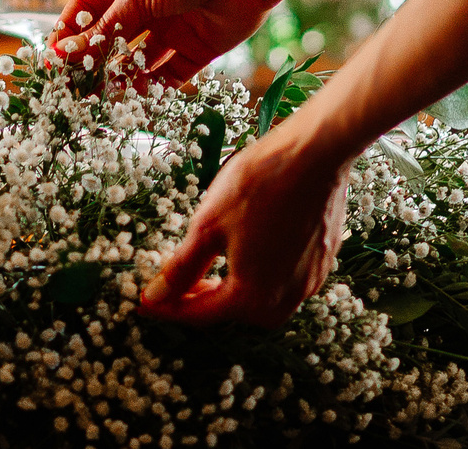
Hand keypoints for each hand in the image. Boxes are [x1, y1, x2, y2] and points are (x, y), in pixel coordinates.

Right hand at [55, 0, 275, 86]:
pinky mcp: (196, 49)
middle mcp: (147, 4)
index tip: (52, 60)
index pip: (87, 8)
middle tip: (76, 89)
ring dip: (122, 79)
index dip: (69, 32)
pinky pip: (170, 74)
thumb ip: (104, 28)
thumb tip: (64, 53)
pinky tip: (139, 100)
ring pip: (139, 61)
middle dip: (94, 63)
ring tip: (105, 100)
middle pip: (112, 39)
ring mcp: (172, 27)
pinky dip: (155, 88)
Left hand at [140, 117, 351, 326]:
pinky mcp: (323, 261)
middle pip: (233, 310)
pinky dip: (258, 271)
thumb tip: (157, 296)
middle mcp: (286, 299)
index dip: (168, 306)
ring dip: (231, 287)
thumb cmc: (259, 185)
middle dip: (201, 299)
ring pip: (260, 296)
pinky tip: (248, 248)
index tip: (145, 302)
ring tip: (208, 268)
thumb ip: (182, 268)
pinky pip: (282, 277)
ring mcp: (309, 281)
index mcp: (253, 298)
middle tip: (174, 286)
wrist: (316, 154)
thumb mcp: (207, 226)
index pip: (201, 312)